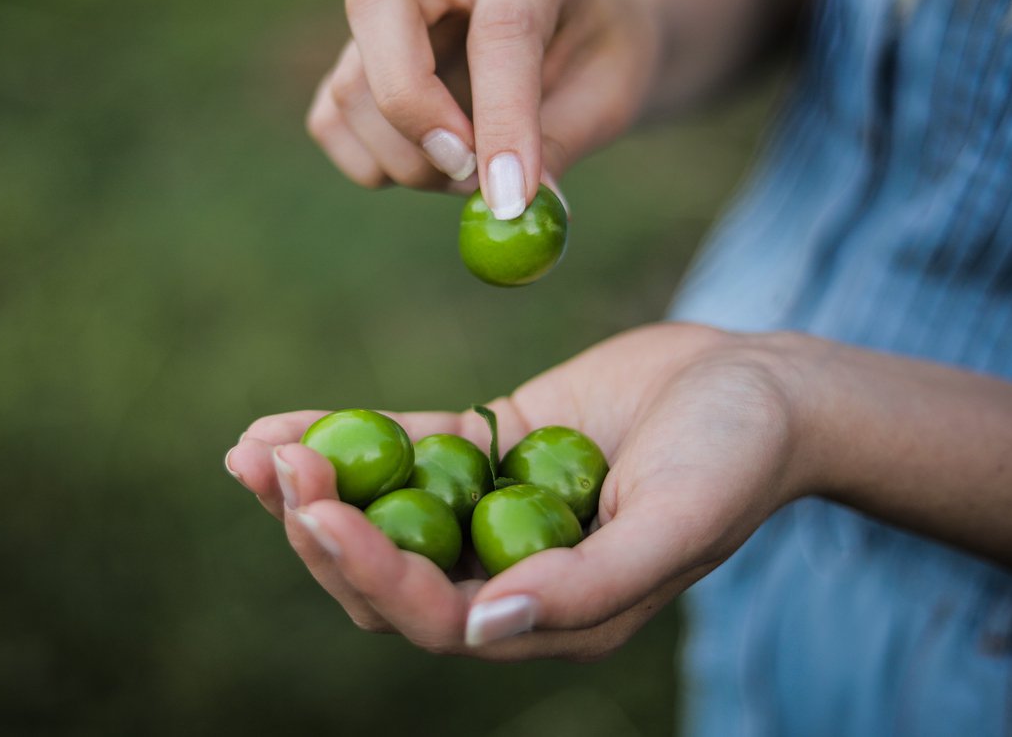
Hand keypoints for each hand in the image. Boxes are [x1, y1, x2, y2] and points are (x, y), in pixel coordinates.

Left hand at [225, 323, 811, 660]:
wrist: (762, 385)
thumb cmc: (737, 458)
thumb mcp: (677, 521)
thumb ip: (589, 584)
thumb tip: (484, 627)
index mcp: (552, 613)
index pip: (437, 615)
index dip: (370, 571)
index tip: (318, 510)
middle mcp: (510, 571)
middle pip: (389, 573)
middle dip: (321, 530)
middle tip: (273, 469)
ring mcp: (493, 508)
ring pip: (383, 514)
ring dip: (311, 490)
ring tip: (249, 452)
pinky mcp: (489, 445)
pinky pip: (404, 447)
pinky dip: (346, 436)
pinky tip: (283, 425)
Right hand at [305, 0, 659, 218]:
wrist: (582, 35)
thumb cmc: (600, 58)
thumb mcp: (609, 97)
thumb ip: (558, 148)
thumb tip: (504, 213)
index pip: (500, 25)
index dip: (503, 116)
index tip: (510, 195)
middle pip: (378, 5)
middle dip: (414, 108)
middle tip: (464, 173)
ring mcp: (389, 10)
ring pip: (350, 82)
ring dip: (406, 159)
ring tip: (470, 177)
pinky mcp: (358, 58)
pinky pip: (331, 119)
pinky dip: (373, 165)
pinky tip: (430, 169)